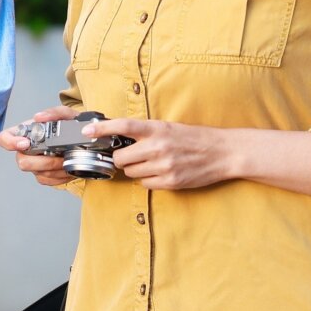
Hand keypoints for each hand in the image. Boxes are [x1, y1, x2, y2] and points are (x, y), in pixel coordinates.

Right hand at [0, 107, 79, 188]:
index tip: (26, 143)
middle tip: (58, 155)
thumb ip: (53, 112)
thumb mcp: (65, 114)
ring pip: (37, 173)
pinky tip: (67, 167)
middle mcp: (26, 150)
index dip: (11, 143)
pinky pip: (47, 180)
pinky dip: (60, 176)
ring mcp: (34, 164)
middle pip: (22, 161)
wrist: (82, 139)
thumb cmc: (69, 125)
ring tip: (67, 159)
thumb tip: (39, 117)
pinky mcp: (43, 175)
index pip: (4, 138)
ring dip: (55, 168)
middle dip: (42, 161)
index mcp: (25, 132)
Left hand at [89, 118, 228, 190]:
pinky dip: (148, 180)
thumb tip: (120, 136)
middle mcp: (158, 146)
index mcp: (157, 129)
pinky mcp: (170, 181)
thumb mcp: (169, 127)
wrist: (222, 152)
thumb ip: (146, 132)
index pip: (123, 126)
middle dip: (121, 158)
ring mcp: (164, 165)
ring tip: (151, 163)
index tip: (87, 131)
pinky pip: (145, 184)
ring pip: (131, 172)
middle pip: (121, 157)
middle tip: (131, 156)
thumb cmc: (195, 138)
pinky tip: (160, 172)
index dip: (102, 129)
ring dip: (135, 170)